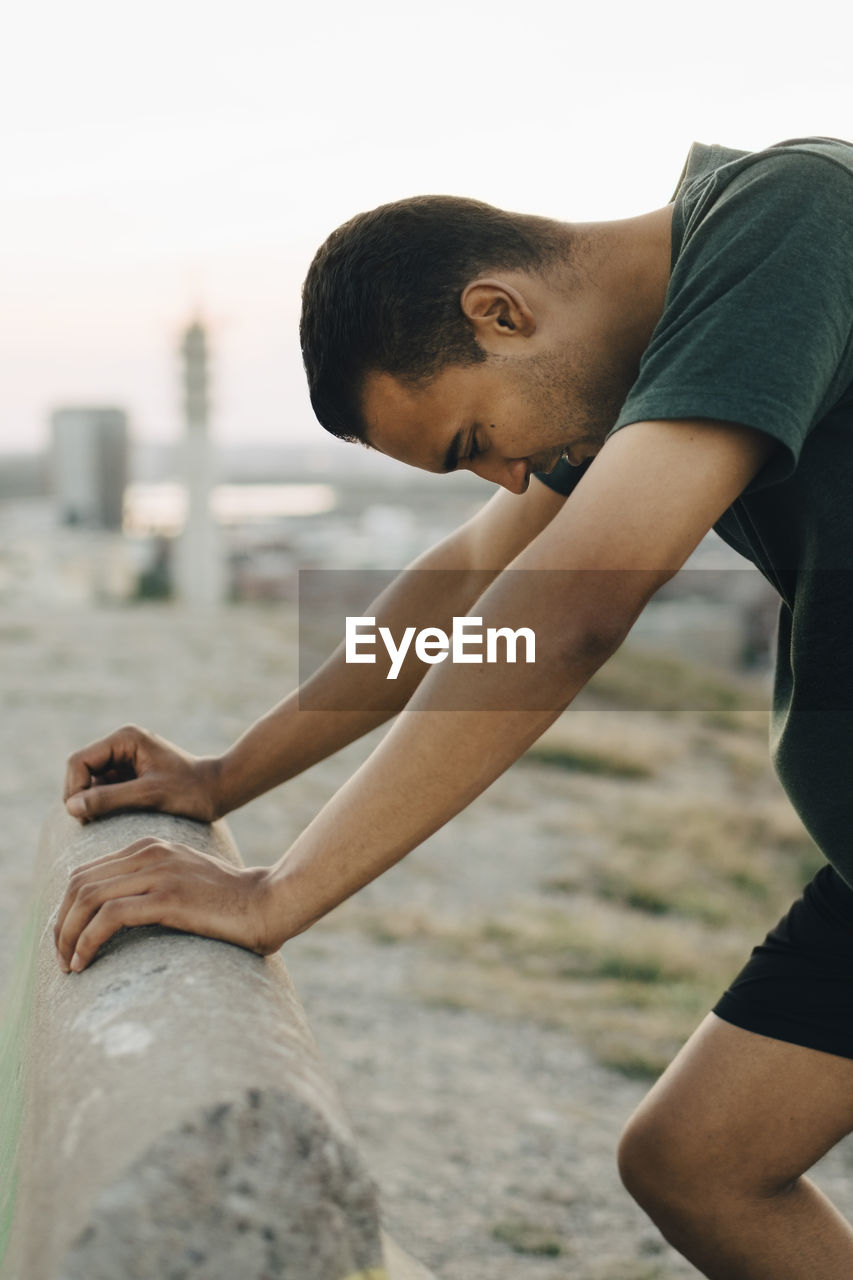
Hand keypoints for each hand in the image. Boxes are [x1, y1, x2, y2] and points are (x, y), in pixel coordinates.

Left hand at [54, 838, 279, 972]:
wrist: (269, 902)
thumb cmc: (229, 903)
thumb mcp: (182, 883)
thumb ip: (151, 885)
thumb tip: (113, 916)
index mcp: (149, 846)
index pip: (86, 872)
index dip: (66, 909)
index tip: (67, 941)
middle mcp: (150, 852)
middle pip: (79, 884)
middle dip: (61, 924)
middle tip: (62, 958)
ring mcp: (159, 873)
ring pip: (87, 898)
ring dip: (69, 936)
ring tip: (70, 965)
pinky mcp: (169, 897)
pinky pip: (109, 916)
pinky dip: (88, 941)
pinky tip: (86, 962)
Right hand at [64, 724, 221, 823]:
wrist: (219, 791)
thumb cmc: (191, 791)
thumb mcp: (150, 796)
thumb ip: (110, 799)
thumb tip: (71, 807)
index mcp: (125, 738)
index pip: (79, 762)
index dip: (74, 790)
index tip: (84, 816)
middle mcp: (121, 744)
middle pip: (80, 772)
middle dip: (81, 798)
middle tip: (93, 824)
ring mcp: (124, 760)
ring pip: (89, 783)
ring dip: (92, 804)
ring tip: (109, 823)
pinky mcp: (128, 775)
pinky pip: (103, 791)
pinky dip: (103, 806)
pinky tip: (117, 820)